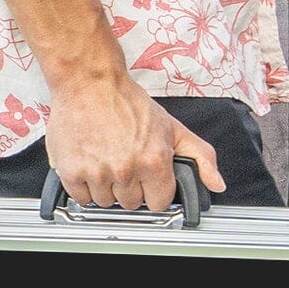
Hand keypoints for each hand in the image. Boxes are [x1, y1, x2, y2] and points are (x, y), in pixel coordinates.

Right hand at [42, 65, 225, 210]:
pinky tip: (90, 166)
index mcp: (154, 161)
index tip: (147, 182)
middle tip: (125, 165)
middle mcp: (126, 170)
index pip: (159, 203)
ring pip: (105, 202)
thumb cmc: (126, 102)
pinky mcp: (71, 171)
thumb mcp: (173, 127)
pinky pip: (81, 197)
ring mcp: (97, 172)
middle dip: (130, 188)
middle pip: (131, 203)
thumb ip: (201, 156)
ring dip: (106, 188)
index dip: (154, 191)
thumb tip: (216, 183)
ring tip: (106, 163)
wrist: (89, 84)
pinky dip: (84, 186)